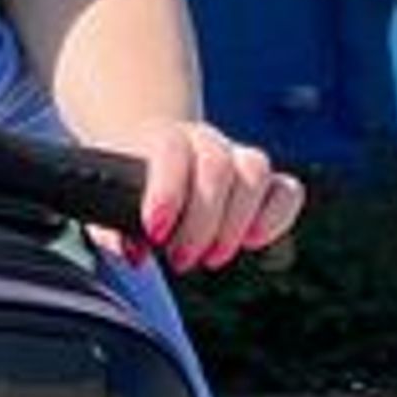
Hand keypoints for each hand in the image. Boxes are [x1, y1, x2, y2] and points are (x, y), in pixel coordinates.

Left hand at [104, 119, 302, 276]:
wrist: (154, 157)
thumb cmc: (131, 187)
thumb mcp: (109, 200)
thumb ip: (110, 226)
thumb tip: (132, 251)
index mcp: (162, 137)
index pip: (171, 150)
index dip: (167, 191)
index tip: (154, 231)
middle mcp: (205, 140)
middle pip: (217, 165)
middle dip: (201, 222)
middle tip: (180, 260)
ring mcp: (238, 157)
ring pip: (255, 170)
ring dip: (236, 222)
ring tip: (213, 256)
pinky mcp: (266, 184)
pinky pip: (288, 191)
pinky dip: (277, 217)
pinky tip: (253, 242)